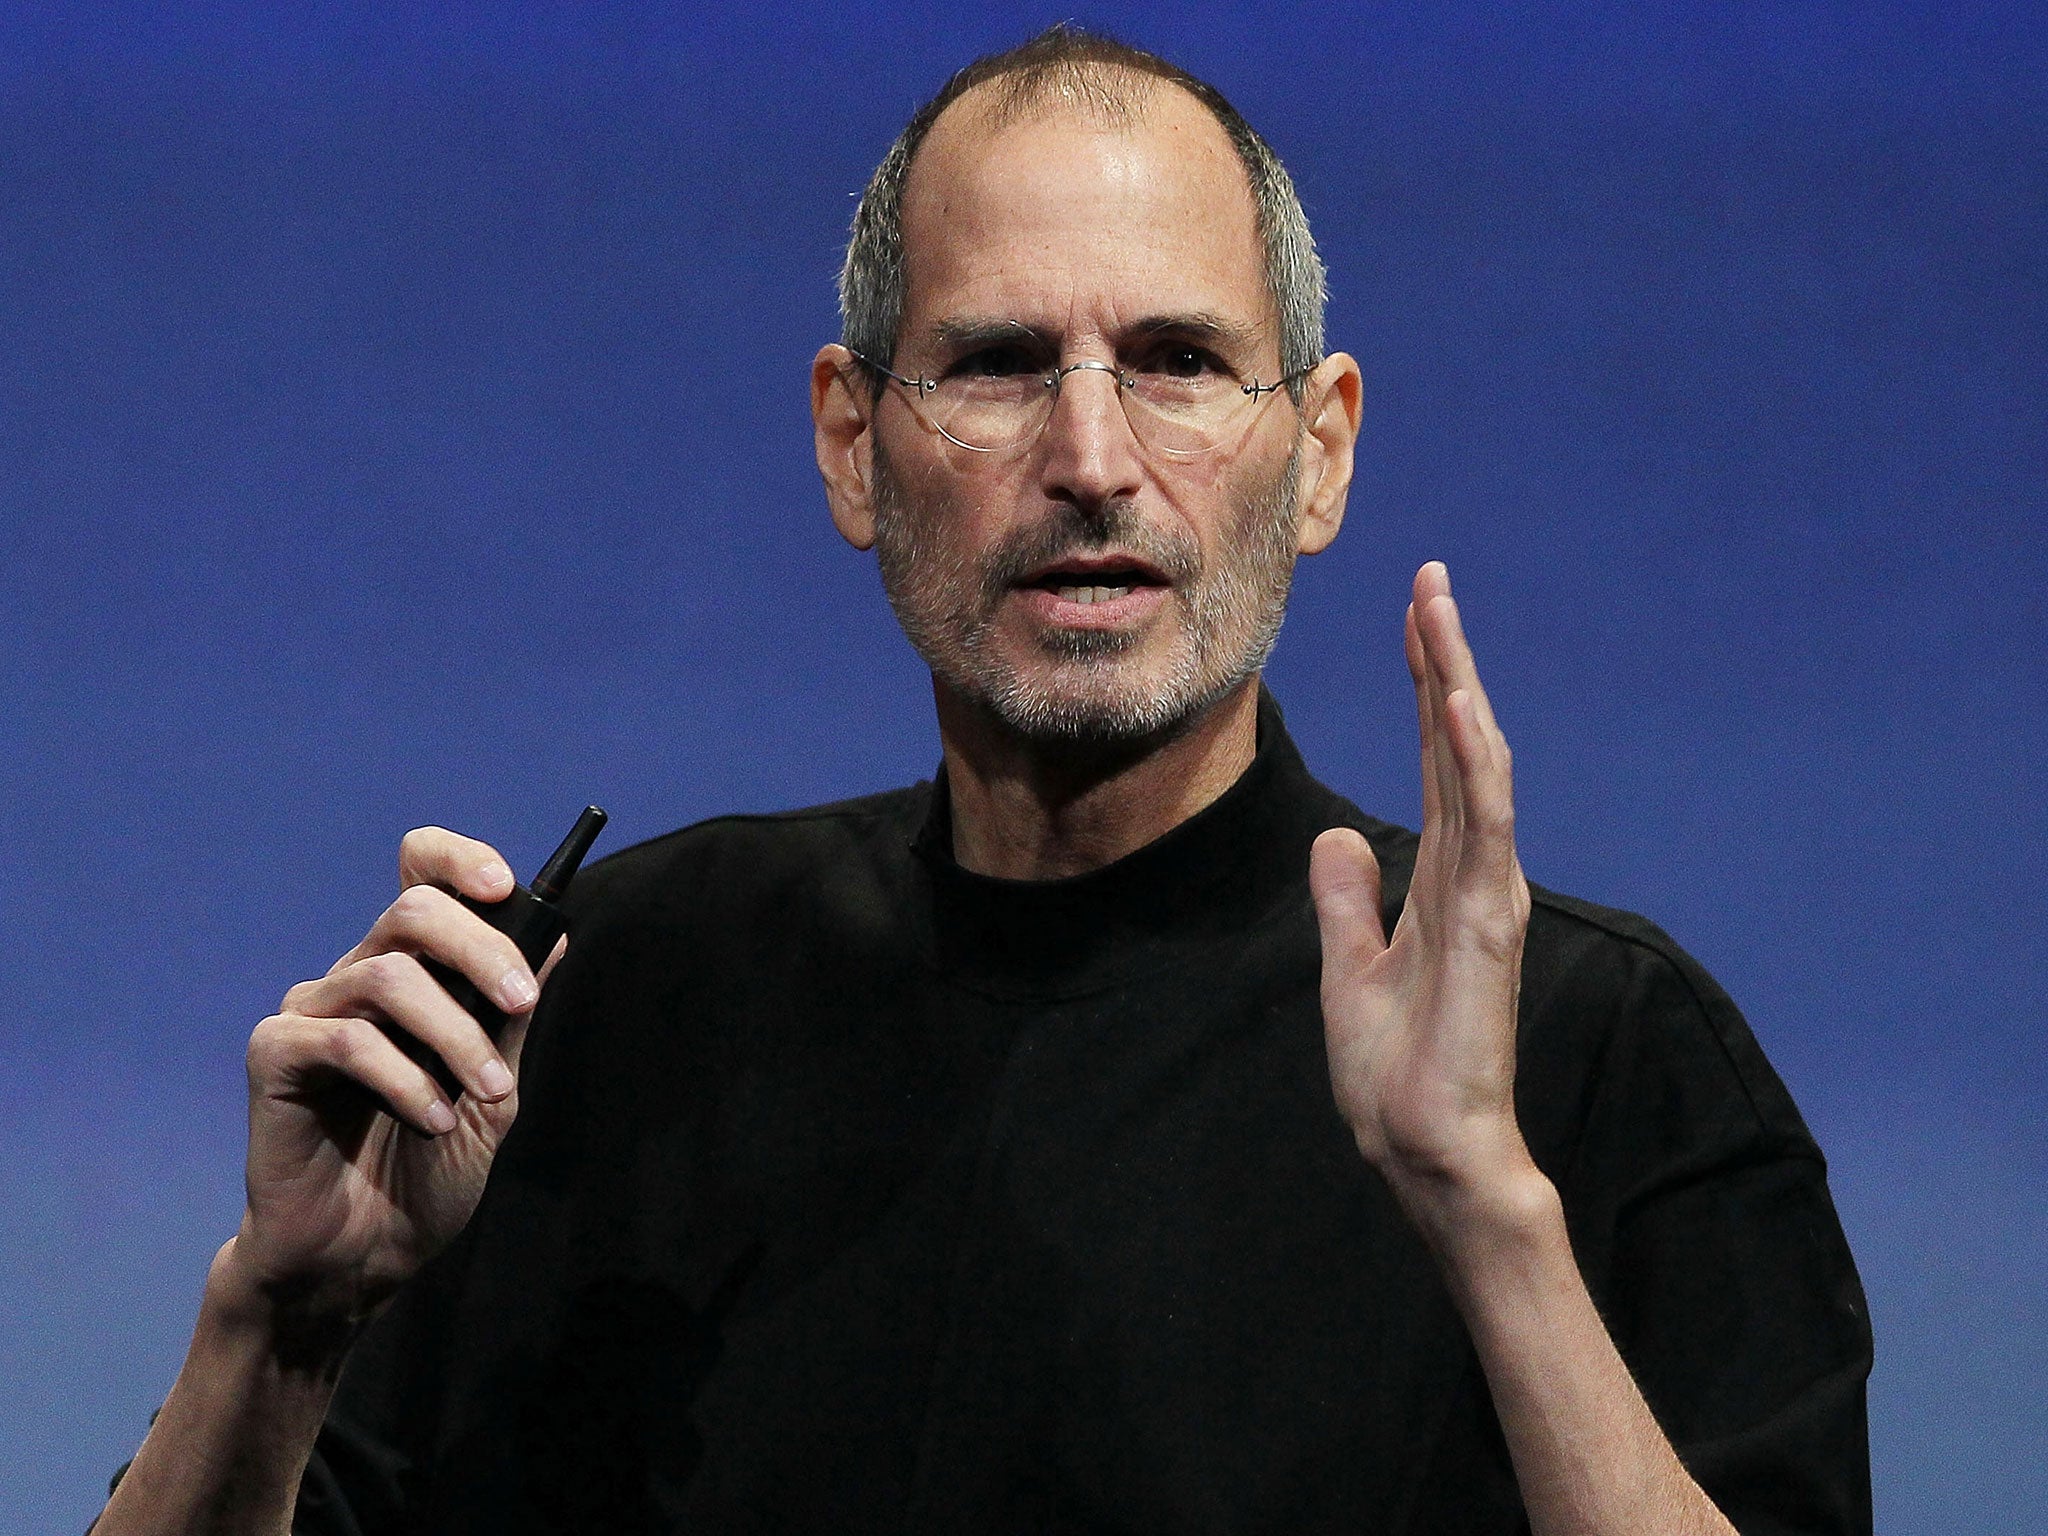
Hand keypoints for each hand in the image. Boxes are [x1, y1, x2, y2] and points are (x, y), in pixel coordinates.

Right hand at [226, 828, 558, 1329]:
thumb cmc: (427, 1174)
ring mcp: (312, 1012)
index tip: (508, 884)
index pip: (419, 873)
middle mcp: (357, 977)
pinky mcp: (275, 1056)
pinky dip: (405, 1078)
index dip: (458, 859)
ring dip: (456, 1034)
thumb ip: (512, 1016)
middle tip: (523, 1004)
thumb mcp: (494, 1091)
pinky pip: (345, 1039)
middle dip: (481, 949)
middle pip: (413, 909)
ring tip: (488, 1094)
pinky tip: (434, 1120)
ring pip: (389, 975)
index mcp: (413, 972)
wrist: (362, 1257)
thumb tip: (556, 935)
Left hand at [1310, 562, 1536, 1226]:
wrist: (1425, 1152)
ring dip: (1458, 684)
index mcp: (1442, 880)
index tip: (1414, 616)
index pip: (1436, 761)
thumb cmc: (1399, 1076)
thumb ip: (1348, 901)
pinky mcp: (1489, 921)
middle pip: (1459, 744)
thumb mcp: (1349, 969)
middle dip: (1443, 660)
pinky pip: (1484, 822)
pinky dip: (1474, 758)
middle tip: (1430, 580)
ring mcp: (1487, 891)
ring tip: (1439, 610)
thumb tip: (1338, 840)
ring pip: (1477, 763)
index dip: (1425, 686)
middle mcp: (1474, 872)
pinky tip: (1457, 701)